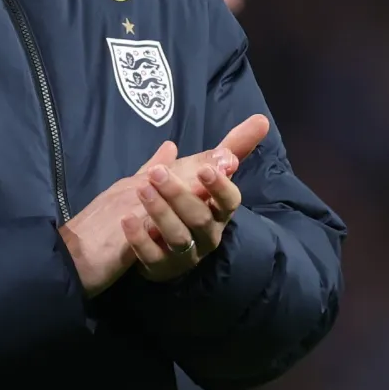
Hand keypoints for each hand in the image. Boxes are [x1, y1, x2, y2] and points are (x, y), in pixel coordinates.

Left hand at [58, 115, 270, 294]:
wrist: (148, 236)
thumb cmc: (182, 198)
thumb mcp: (199, 170)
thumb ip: (229, 148)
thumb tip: (261, 120)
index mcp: (219, 212)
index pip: (230, 202)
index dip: (219, 187)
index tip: (205, 169)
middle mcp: (207, 235)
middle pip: (200, 218)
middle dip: (179, 194)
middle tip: (157, 173)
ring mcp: (185, 255)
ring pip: (178, 237)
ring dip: (160, 212)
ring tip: (141, 190)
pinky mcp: (161, 269)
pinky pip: (152, 257)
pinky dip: (140, 239)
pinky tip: (127, 219)